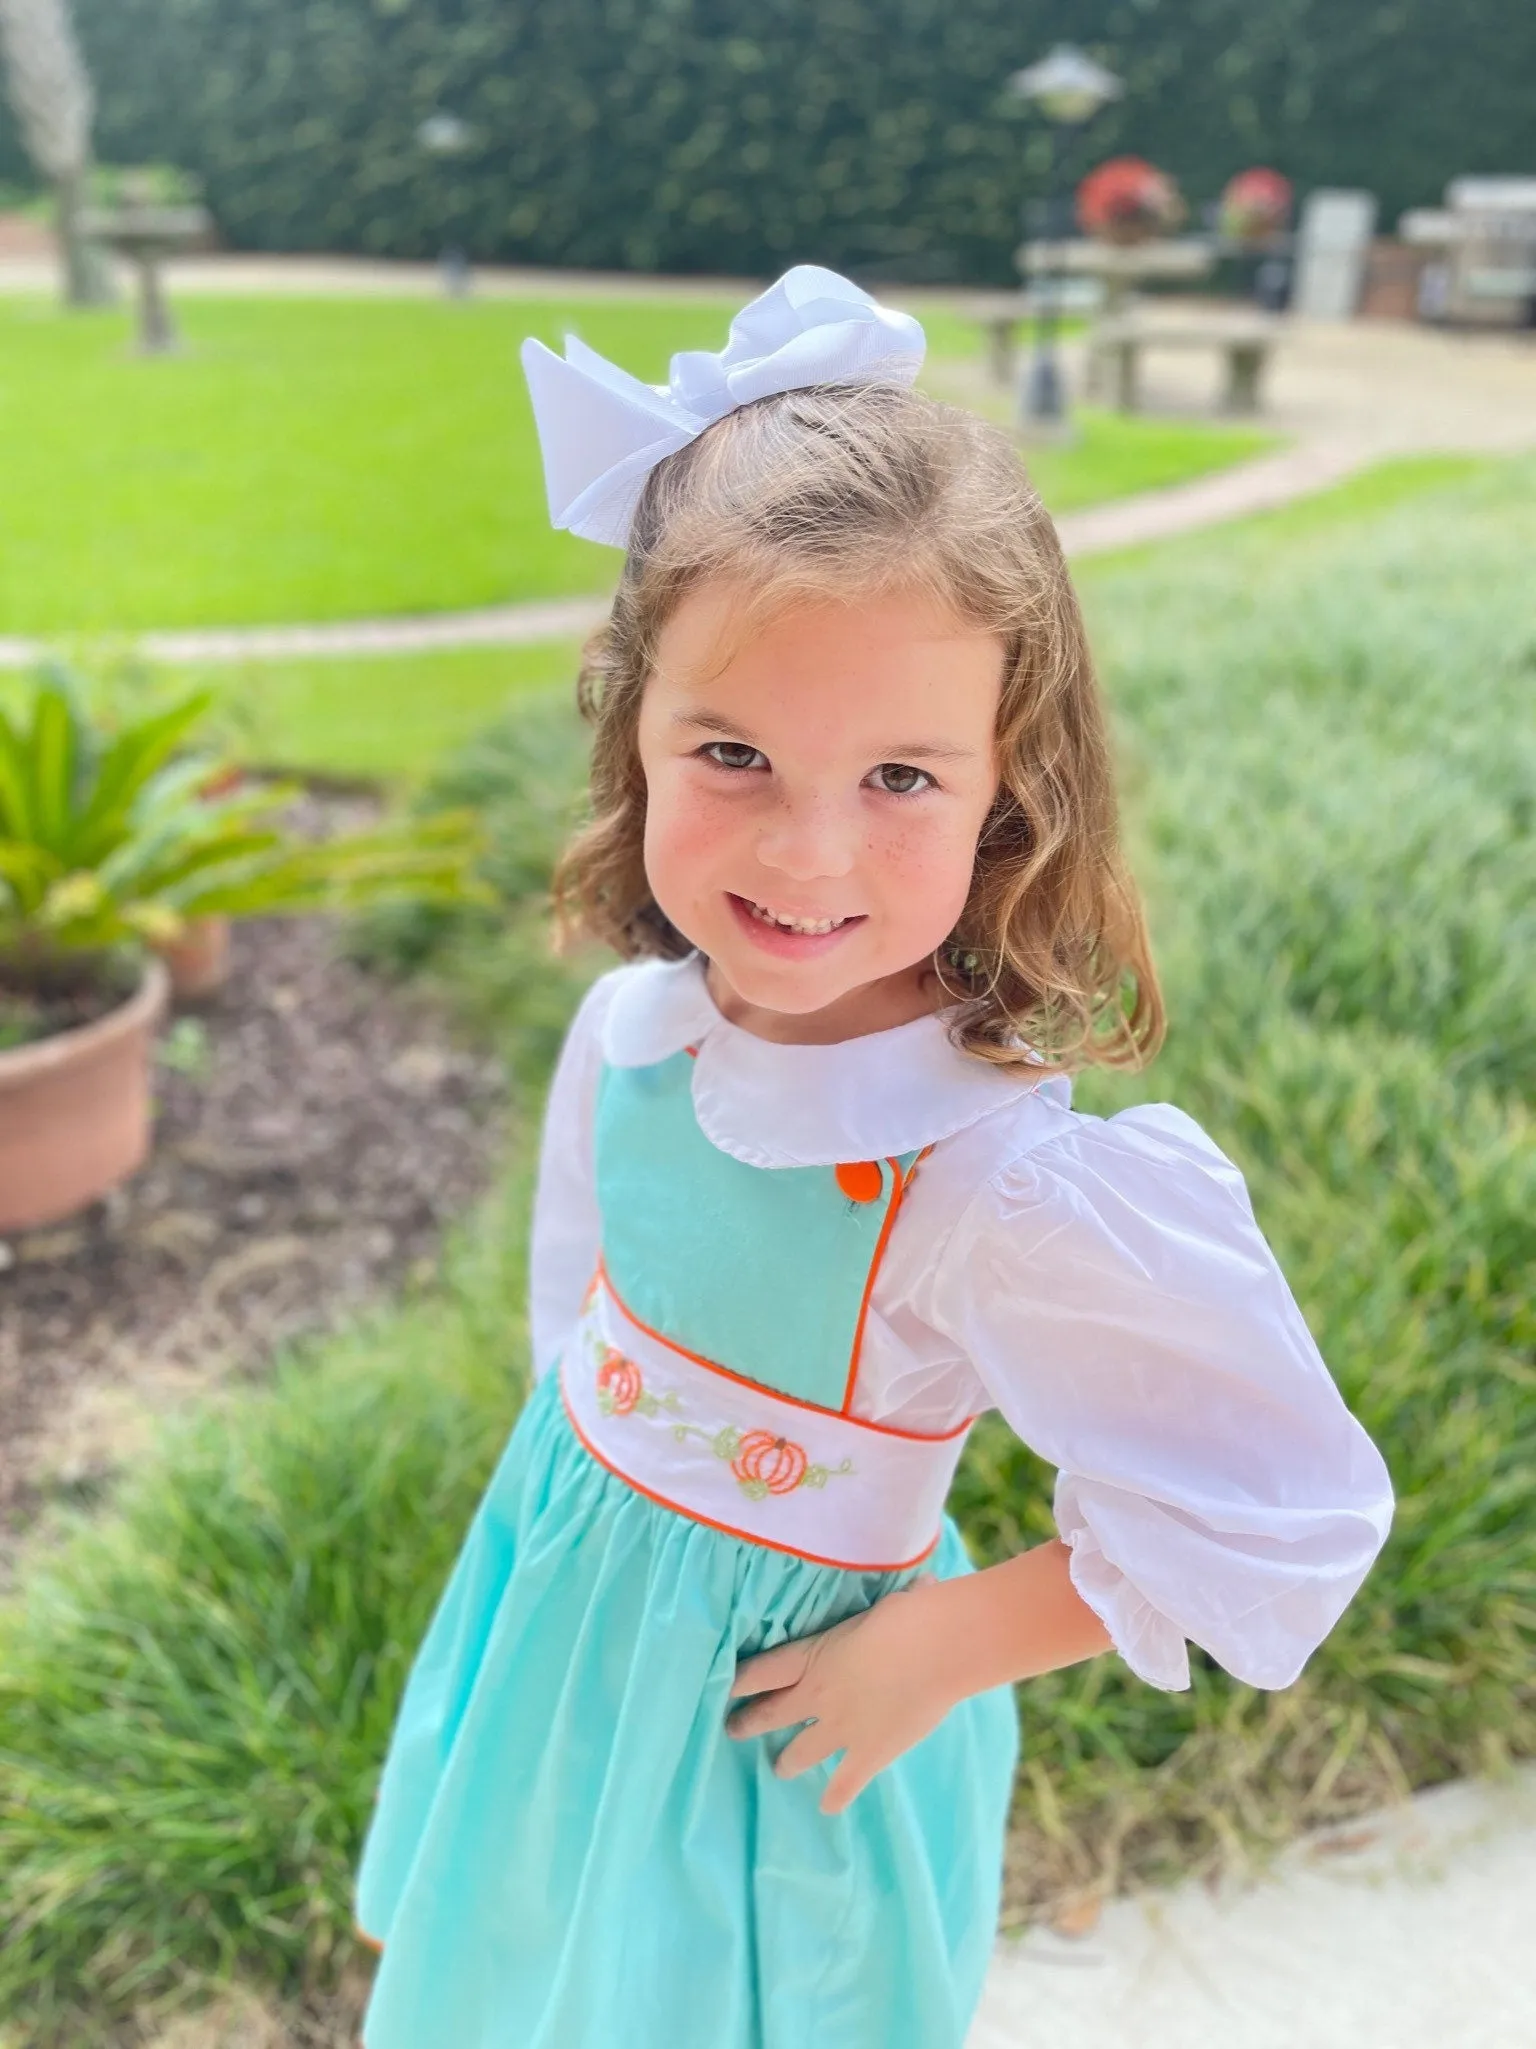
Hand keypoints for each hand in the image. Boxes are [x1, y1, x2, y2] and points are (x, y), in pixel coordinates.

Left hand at [725, 1572, 960, 1814]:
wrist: (940, 1648)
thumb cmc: (912, 1614)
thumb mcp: (885, 1605)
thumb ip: (890, 1607)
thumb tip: (923, 1586)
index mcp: (812, 1655)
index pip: (760, 1671)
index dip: (739, 1681)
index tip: (725, 1689)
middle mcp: (816, 1695)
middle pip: (768, 1714)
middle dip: (748, 1723)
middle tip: (734, 1730)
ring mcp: (840, 1729)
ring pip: (798, 1754)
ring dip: (787, 1761)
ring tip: (782, 1766)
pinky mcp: (868, 1756)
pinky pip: (842, 1785)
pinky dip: (834, 1797)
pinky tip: (827, 1805)